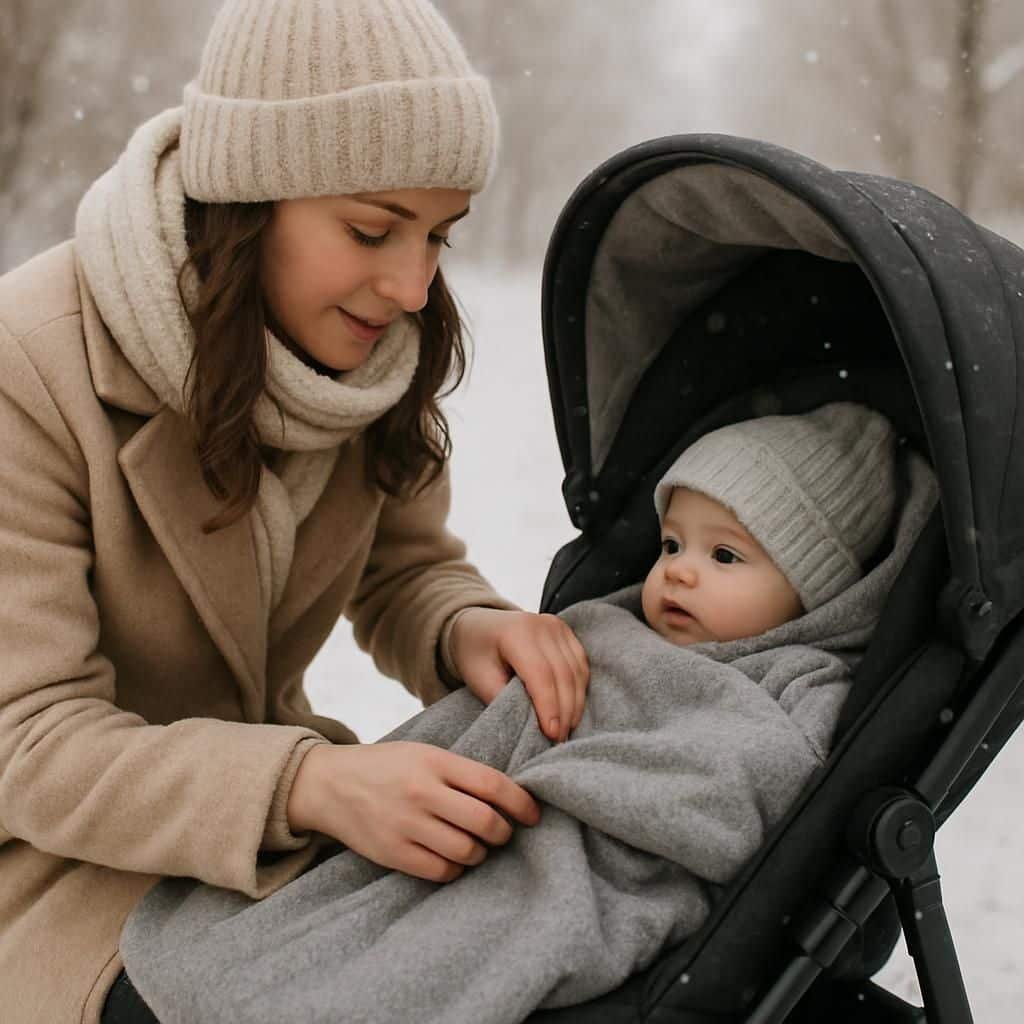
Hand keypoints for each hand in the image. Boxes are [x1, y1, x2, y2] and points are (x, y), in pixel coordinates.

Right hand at [286, 741, 540, 882]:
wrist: (329, 784)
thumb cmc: (386, 766)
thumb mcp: (424, 753)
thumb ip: (461, 771)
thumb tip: (510, 796)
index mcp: (434, 761)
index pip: (492, 784)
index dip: (521, 803)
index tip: (533, 814)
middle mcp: (422, 792)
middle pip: (484, 822)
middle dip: (504, 832)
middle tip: (505, 832)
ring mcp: (406, 824)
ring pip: (466, 851)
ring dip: (481, 853)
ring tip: (478, 845)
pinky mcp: (392, 852)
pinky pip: (441, 870)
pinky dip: (456, 868)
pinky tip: (454, 857)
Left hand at [450, 608, 589, 742]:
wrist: (477, 625)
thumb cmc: (474, 654)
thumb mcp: (479, 679)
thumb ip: (504, 699)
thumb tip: (533, 724)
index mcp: (516, 632)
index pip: (541, 674)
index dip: (549, 707)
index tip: (551, 734)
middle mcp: (541, 625)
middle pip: (563, 674)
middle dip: (564, 711)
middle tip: (559, 739)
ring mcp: (556, 626)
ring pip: (576, 671)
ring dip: (575, 703)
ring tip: (566, 729)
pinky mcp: (565, 632)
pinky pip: (580, 664)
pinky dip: (578, 689)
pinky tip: (571, 709)